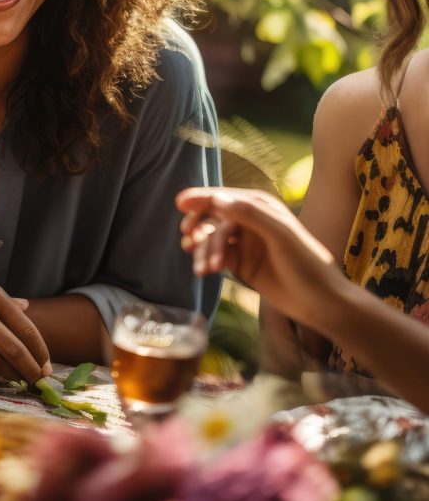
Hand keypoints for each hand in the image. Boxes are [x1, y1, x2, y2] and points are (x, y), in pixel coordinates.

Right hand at [175, 186, 338, 332]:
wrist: (321, 303)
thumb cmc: (308, 265)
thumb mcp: (281, 235)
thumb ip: (250, 215)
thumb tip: (217, 199)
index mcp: (260, 206)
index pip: (224, 197)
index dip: (201, 198)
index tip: (180, 203)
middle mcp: (249, 221)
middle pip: (212, 217)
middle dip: (199, 227)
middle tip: (188, 239)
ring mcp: (243, 242)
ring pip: (211, 239)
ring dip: (203, 250)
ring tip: (203, 269)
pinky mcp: (240, 263)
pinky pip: (215, 256)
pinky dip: (206, 261)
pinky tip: (204, 271)